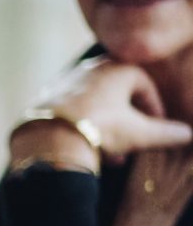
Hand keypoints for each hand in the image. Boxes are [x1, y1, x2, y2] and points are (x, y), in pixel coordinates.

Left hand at [16, 59, 192, 166]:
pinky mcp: (46, 98)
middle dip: (130, 123)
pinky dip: (86, 128)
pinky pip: (74, 112)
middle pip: (119, 97)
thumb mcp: (140, 134)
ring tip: (115, 157)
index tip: (157, 130)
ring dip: (109, 131)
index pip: (144, 85)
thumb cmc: (101, 128)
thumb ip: (167, 133)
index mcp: (115, 68)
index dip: (154, 109)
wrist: (49, 137)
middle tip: (136, 144)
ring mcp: (65, 82)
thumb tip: (189, 135)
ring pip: (96, 106)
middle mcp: (89, 69)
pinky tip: (89, 152)